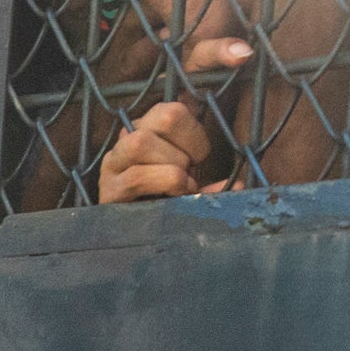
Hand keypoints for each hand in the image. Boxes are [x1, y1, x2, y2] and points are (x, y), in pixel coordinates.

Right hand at [95, 57, 243, 202]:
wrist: (133, 241)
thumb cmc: (166, 206)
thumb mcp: (192, 188)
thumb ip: (211, 182)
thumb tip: (241, 185)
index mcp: (147, 131)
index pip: (172, 109)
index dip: (194, 133)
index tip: (199, 158)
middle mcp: (126, 141)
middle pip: (163, 117)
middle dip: (188, 146)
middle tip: (190, 170)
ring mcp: (113, 164)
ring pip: (141, 142)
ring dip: (172, 166)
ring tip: (179, 186)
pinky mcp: (108, 190)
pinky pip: (135, 176)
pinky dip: (163, 183)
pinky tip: (172, 196)